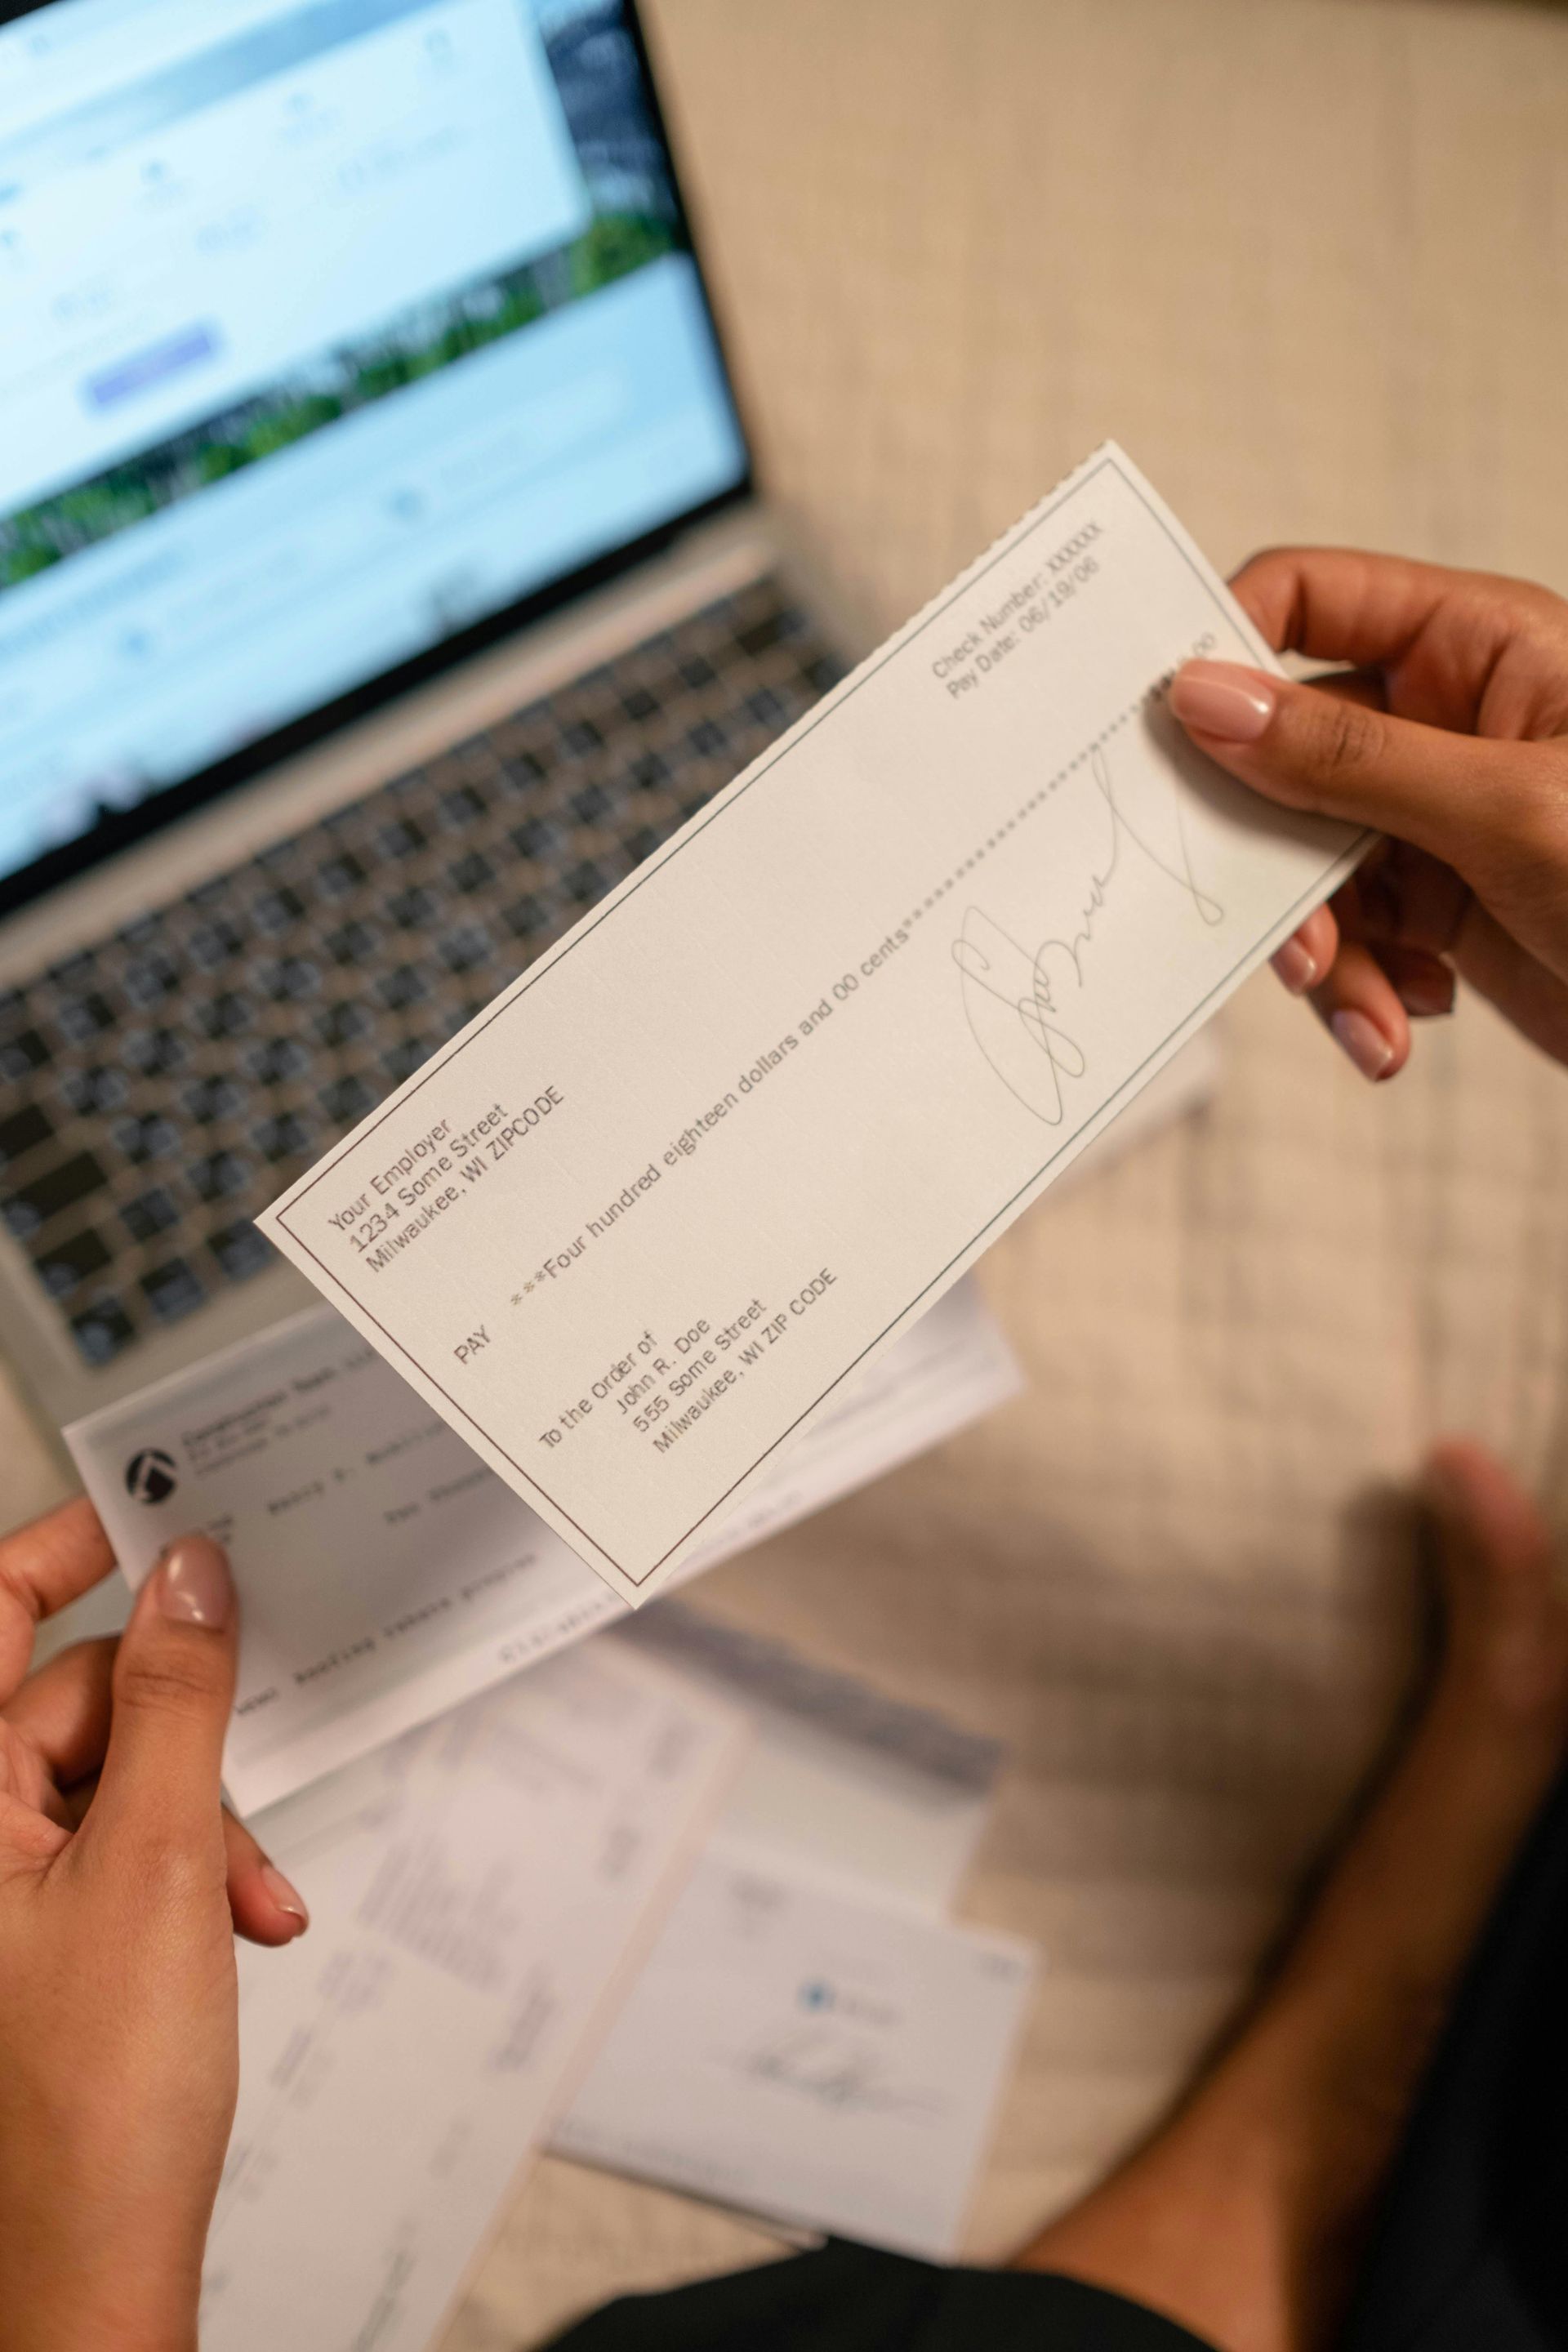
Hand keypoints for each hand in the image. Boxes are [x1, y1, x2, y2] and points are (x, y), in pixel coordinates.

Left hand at [0, 1501, 307, 2351]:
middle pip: (69, 1700)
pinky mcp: (33, 1927)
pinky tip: (232, 1924)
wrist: (92, 2269)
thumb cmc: (88, 2109)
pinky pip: (117, 1841)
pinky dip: (186, 1868)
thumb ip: (175, 1701)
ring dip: (198, 1819)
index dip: (64, 1547)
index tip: (153, 1513)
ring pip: (112, 1774)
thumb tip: (188, 1577)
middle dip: (177, 1736)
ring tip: (244, 1900)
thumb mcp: (157, 1864)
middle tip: (239, 1792)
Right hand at [1168, 550, 1567, 1080]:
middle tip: (1282, 927)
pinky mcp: (1441, 908)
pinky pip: (1350, 938)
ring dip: (1321, 950)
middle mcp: (1446, 718)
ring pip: (1304, 862)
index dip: (1226, 651)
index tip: (1169, 732)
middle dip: (1270, 854)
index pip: (1308, 599)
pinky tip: (1404, 1026)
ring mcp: (1437, 817)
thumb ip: (1345, 753)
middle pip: (1282, 751)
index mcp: (1478, 643)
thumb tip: (1205, 696)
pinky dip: (1361, 994)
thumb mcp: (1505, 808)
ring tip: (1369, 1009)